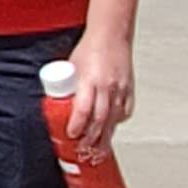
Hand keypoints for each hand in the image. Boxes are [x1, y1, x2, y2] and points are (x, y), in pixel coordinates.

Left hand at [62, 31, 133, 154]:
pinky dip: (117, 122)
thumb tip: (58, 103)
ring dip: (105, 137)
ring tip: (98, 150)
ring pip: (113, 120)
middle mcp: (107, 87)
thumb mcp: (73, 67)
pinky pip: (124, 111)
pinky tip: (110, 130)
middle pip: (100, 119)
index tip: (71, 134)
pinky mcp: (129, 90)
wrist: (111, 36)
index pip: (84, 109)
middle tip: (82, 149)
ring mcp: (121, 89)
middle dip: (91, 138)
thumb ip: (69, 86)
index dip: (77, 124)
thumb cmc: (89, 49)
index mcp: (90, 80)